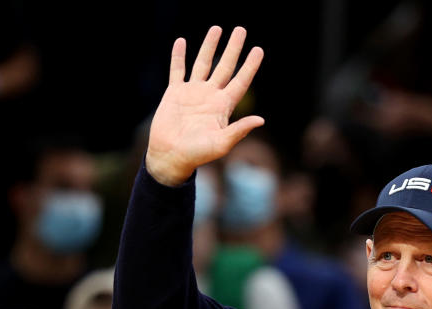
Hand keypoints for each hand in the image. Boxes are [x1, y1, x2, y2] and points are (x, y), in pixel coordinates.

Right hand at [146, 26, 264, 185]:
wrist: (171, 156)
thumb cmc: (198, 154)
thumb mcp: (221, 143)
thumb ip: (239, 130)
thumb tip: (261, 120)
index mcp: (223, 106)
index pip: (240, 81)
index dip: (250, 66)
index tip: (259, 50)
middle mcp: (210, 96)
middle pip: (225, 66)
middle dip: (233, 48)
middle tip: (241, 30)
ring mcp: (192, 92)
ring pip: (203, 63)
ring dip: (209, 46)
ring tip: (217, 28)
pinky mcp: (174, 93)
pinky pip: (177, 70)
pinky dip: (179, 56)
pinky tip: (181, 42)